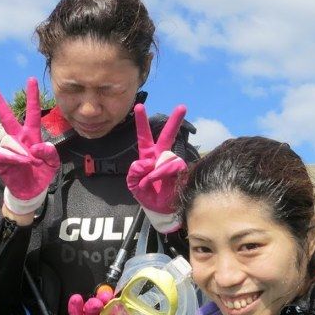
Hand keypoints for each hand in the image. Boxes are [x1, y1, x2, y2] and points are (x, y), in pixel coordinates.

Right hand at [0, 77, 59, 214]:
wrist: (31, 190)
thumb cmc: (42, 173)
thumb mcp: (53, 163)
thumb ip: (49, 153)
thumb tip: (35, 147)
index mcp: (33, 135)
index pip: (33, 113)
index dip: (33, 97)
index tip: (31, 80)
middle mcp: (18, 138)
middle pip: (7, 117)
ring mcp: (8, 148)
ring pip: (7, 140)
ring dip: (18, 150)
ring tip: (28, 161)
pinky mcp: (0, 159)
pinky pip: (3, 153)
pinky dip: (13, 158)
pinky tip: (20, 164)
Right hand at [68, 293, 153, 314]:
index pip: (116, 305)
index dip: (116, 298)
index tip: (118, 294)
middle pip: (102, 305)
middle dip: (102, 298)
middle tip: (105, 297)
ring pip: (89, 311)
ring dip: (90, 304)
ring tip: (94, 303)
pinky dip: (74, 310)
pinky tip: (75, 301)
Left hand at [126, 104, 187, 232]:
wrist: (159, 209)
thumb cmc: (146, 195)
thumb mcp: (133, 184)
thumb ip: (134, 172)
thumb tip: (145, 162)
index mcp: (147, 155)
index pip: (144, 136)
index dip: (141, 121)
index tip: (140, 105)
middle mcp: (160, 156)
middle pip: (167, 135)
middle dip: (175, 121)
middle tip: (182, 106)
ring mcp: (171, 162)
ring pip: (165, 158)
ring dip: (155, 172)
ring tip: (148, 183)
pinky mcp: (180, 171)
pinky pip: (170, 167)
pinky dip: (161, 175)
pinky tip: (158, 183)